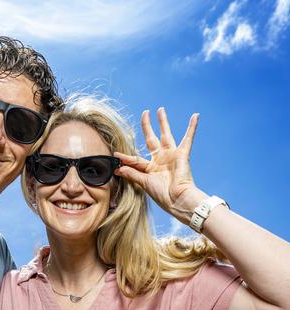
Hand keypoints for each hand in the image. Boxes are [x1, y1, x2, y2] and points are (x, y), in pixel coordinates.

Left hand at [114, 108, 205, 223]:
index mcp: (151, 168)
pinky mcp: (182, 155)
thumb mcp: (144, 183)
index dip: (125, 157)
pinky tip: (195, 116)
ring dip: (163, 122)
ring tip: (160, 110)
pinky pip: (188, 139)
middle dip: (147, 127)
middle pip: (152, 139)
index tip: (115, 154)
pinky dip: (192, 128)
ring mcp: (171, 156)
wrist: (177, 200)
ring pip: (166, 135)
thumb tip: (118, 168)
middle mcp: (161, 160)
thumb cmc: (162, 195)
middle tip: (145, 113)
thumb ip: (132, 173)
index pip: (135, 159)